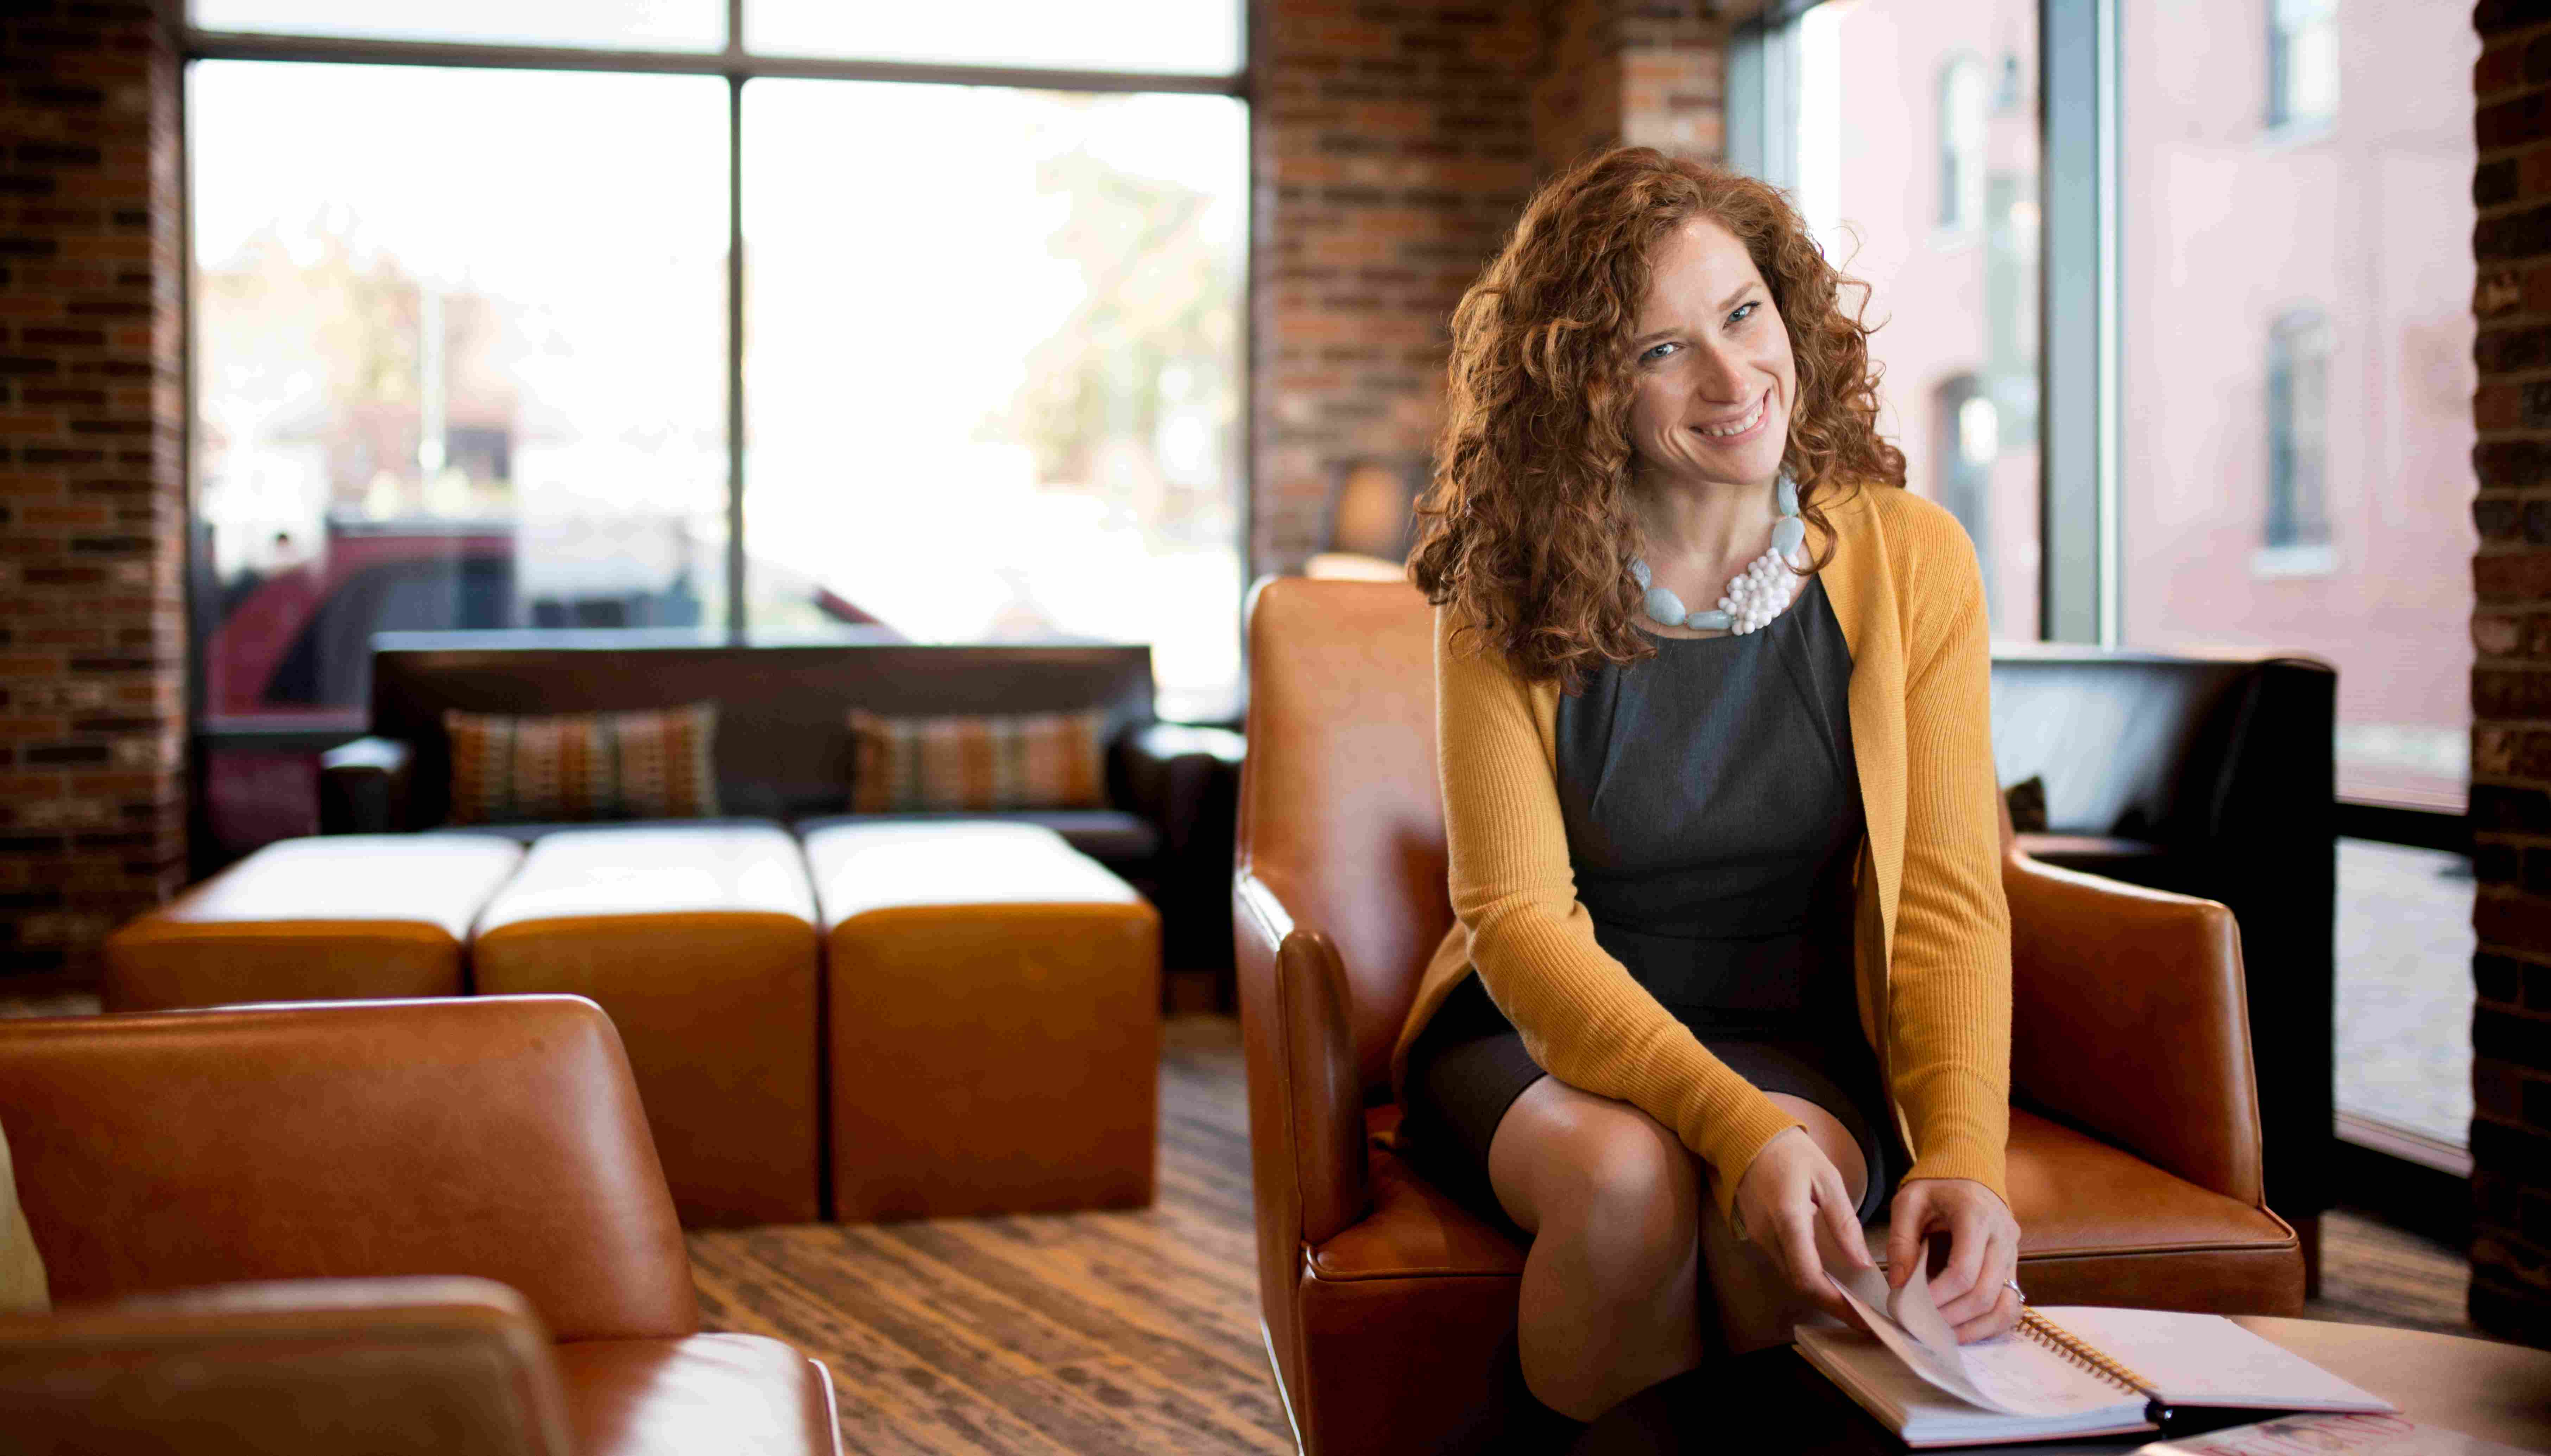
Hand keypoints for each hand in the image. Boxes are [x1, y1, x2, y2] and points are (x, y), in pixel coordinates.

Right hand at [1732, 1126, 1874, 1326]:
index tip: (1861, 1316)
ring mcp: (1761, 1238)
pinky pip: (1786, 1265)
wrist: (1746, 1138)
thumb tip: (1861, 1262)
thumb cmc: (1790, 1152)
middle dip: (1832, 1306)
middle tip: (1863, 1317)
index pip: (1809, 1276)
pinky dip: (1809, 1279)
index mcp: (1788, 1219)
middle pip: (1800, 1286)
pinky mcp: (1760, 1236)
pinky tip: (1831, 1280)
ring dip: (1821, 1295)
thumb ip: (1844, 1221)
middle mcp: (1770, 1235)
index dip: (1835, 1302)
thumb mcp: (1827, 1178)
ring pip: (1792, 1278)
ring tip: (1853, 1303)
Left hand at [1886, 1177, 2020, 1342]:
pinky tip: (1964, 1328)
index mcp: (1976, 1216)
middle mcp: (2002, 1237)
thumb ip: (1900, 1242)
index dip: (1938, 1296)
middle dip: (1952, 1316)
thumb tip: (1898, 1286)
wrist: (1970, 1173)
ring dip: (1974, 1327)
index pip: (1964, 1270)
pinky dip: (1990, 1323)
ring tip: (1942, 1333)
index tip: (1911, 1306)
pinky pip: (2011, 1305)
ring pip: (2004, 1305)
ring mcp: (2013, 1255)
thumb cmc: (1936, 1187)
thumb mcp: (1909, 1202)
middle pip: (1985, 1293)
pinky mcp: (2013, 1268)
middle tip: (1922, 1326)